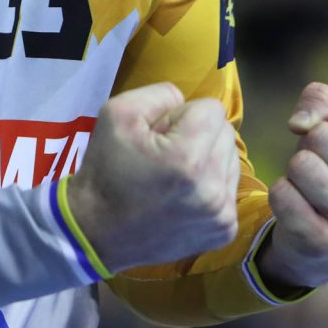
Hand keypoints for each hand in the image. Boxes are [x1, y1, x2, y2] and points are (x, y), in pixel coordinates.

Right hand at [66, 83, 241, 273]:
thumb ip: (159, 94)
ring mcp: (222, 214)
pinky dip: (210, 186)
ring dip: (208, 159)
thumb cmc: (104, 171)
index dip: (181, 115)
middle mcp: (212, 188)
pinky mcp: (225, 231)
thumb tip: (186, 102)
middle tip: (164, 154)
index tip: (158, 135)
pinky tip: (183, 196)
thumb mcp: (117, 114)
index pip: (212, 108)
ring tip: (174, 176)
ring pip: (231, 160)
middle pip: (226, 133)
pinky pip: (229, 188)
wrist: (97, 233)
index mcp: (187, 157)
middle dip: (198, 135)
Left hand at [258, 82, 327, 290]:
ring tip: (310, 186)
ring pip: (302, 164)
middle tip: (321, 166)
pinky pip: (282, 194)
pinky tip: (298, 207)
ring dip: (295, 170)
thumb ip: (321, 99)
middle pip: (323, 136)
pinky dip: (280, 193)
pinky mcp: (323, 243)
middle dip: (310, 144)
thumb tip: (299, 124)